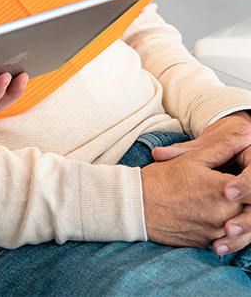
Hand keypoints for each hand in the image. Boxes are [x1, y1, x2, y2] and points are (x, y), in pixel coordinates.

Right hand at [149, 113, 250, 254]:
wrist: (136, 205)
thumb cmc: (162, 178)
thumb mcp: (193, 157)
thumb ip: (224, 146)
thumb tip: (247, 132)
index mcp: (223, 191)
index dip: (248, 183)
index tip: (241, 173)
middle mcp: (223, 215)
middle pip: (249, 210)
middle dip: (245, 200)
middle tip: (229, 189)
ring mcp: (216, 232)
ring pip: (240, 228)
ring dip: (237, 217)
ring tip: (221, 201)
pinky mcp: (206, 243)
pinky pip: (224, 238)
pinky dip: (224, 228)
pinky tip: (211, 214)